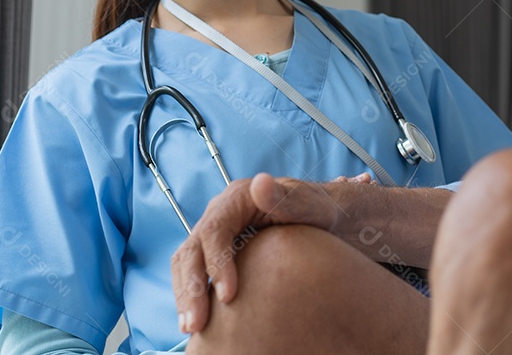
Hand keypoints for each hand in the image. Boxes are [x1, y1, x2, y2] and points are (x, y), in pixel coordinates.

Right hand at [171, 173, 347, 333]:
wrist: (326, 218)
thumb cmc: (320, 211)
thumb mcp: (311, 204)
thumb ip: (287, 197)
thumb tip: (260, 182)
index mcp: (238, 197)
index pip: (214, 231)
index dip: (216, 263)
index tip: (228, 297)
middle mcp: (220, 213)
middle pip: (192, 249)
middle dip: (191, 287)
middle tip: (197, 324)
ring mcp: (215, 233)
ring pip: (186, 263)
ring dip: (185, 296)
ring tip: (191, 328)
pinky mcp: (215, 251)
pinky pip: (194, 272)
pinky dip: (191, 296)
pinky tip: (198, 322)